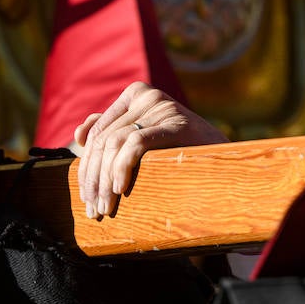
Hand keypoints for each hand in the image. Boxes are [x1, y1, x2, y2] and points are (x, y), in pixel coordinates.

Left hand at [75, 82, 227, 219]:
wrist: (227, 162)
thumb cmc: (182, 153)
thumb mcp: (144, 137)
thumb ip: (112, 130)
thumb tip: (78, 136)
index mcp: (135, 94)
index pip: (97, 132)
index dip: (86, 165)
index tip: (85, 196)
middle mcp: (147, 95)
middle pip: (103, 140)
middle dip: (93, 178)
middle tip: (93, 209)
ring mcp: (161, 106)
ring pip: (114, 144)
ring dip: (104, 181)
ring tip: (106, 207)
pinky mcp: (174, 123)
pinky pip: (136, 145)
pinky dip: (122, 168)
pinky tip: (120, 190)